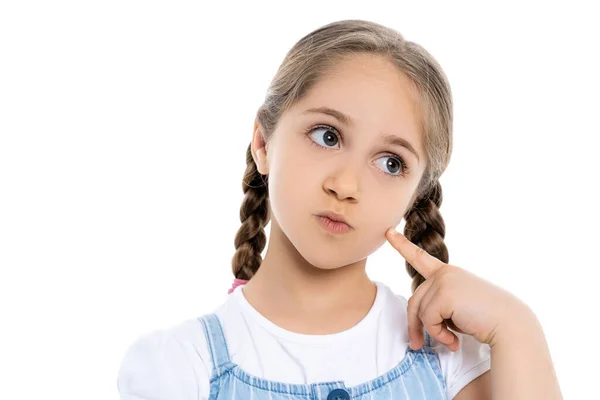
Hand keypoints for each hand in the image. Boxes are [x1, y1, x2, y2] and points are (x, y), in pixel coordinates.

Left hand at [385, 228, 530, 350]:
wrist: (510, 325)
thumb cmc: (485, 320)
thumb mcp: (456, 308)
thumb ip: (436, 305)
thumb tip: (416, 325)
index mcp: (448, 273)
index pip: (420, 257)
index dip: (402, 245)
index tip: (387, 231)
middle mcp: (444, 273)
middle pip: (414, 300)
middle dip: (414, 325)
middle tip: (417, 345)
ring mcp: (443, 281)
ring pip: (419, 311)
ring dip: (430, 332)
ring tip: (448, 341)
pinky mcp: (444, 294)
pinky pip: (428, 320)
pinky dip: (438, 334)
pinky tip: (454, 340)